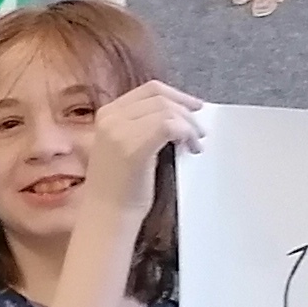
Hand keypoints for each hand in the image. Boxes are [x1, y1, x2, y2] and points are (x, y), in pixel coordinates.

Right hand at [79, 82, 208, 218]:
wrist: (107, 216)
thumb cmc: (120, 187)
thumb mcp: (124, 145)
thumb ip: (142, 125)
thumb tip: (179, 113)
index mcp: (107, 114)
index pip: (149, 90)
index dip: (177, 95)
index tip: (195, 108)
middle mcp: (110, 118)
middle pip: (160, 97)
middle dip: (186, 110)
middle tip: (200, 130)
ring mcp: (119, 132)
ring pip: (167, 110)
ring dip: (189, 125)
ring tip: (195, 144)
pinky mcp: (132, 148)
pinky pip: (169, 126)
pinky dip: (186, 133)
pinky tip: (191, 148)